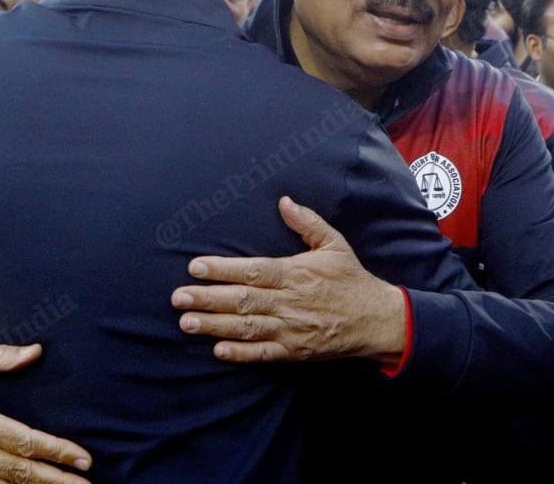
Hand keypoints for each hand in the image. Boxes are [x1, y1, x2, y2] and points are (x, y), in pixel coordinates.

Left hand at [172, 196, 406, 365]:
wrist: (375, 319)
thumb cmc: (351, 279)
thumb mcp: (334, 243)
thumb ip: (307, 223)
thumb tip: (284, 201)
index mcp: (295, 273)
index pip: (253, 270)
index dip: (222, 269)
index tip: (196, 267)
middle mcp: (289, 302)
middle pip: (243, 300)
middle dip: (208, 299)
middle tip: (178, 297)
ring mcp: (291, 329)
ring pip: (247, 327)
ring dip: (215, 326)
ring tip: (187, 323)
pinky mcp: (295, 350)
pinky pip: (264, 353)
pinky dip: (241, 353)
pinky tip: (219, 350)